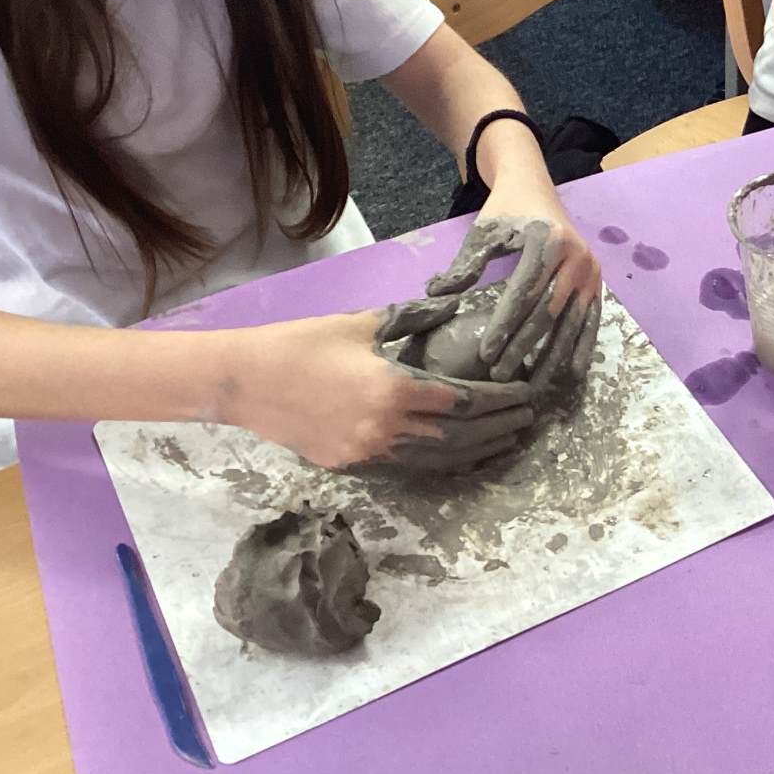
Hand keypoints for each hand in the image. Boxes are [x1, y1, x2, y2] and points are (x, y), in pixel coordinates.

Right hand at [222, 312, 535, 472]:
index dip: (499, 399)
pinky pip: (407, 467)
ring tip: (506, 441)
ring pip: (436, 458)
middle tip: (528, 419)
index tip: (525, 393)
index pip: (463, 399)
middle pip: (458, 434)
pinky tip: (459, 456)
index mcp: (392, 388)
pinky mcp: (350, 466)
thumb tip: (452, 305)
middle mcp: (385, 428)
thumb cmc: (302, 343)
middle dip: (497, 428)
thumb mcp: (362, 322)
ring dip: (475, 451)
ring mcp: (367, 453)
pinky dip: (440, 463)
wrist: (244, 382)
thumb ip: (413, 317)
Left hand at [412, 199, 602, 397]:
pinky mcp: (597, 282)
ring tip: (532, 387)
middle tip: (500, 376)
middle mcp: (576, 256)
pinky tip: (573, 373)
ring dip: (552, 358)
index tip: (486, 355)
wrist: (535, 187)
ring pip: (571, 322)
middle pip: (548, 312)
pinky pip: (591, 319)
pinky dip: (582, 347)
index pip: (524, 292)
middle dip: (524, 347)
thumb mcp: (483, 231)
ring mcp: (591, 271)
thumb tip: (438, 296)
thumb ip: (465, 265)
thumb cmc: (505, 211)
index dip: (505, 326)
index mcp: (548, 241)